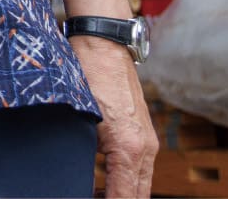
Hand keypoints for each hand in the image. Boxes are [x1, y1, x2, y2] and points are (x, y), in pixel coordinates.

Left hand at [72, 35, 156, 198]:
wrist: (103, 44)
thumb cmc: (88, 77)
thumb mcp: (80, 122)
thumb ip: (83, 156)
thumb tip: (79, 181)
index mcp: (128, 149)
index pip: (124, 197)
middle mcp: (145, 148)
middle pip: (138, 196)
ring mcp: (148, 140)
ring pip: (142, 184)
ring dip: (124, 194)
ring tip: (97, 195)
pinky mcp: (144, 132)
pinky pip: (141, 168)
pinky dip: (128, 181)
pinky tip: (106, 182)